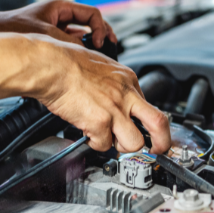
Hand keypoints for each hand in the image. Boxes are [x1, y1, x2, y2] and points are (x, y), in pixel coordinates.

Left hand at [0, 0, 116, 47]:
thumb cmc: (16, 28)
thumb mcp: (47, 35)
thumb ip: (69, 42)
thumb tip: (88, 52)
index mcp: (62, 7)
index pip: (92, 14)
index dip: (101, 28)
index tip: (100, 43)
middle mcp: (62, 15)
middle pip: (92, 22)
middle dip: (102, 34)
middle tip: (110, 46)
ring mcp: (58, 26)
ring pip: (83, 33)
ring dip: (91, 43)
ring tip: (99, 54)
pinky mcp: (53, 37)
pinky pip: (73, 42)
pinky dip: (80, 49)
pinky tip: (82, 58)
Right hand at [33, 37, 170, 153]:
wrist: (52, 65)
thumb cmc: (67, 62)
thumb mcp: (102, 66)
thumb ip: (113, 84)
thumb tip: (114, 98)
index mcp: (127, 79)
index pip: (148, 106)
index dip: (144, 122)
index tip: (143, 129)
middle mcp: (125, 95)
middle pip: (158, 123)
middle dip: (162, 142)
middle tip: (157, 150)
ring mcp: (114, 110)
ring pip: (134, 143)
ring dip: (122, 146)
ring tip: (109, 139)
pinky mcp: (99, 122)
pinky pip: (104, 145)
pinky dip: (95, 143)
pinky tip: (88, 133)